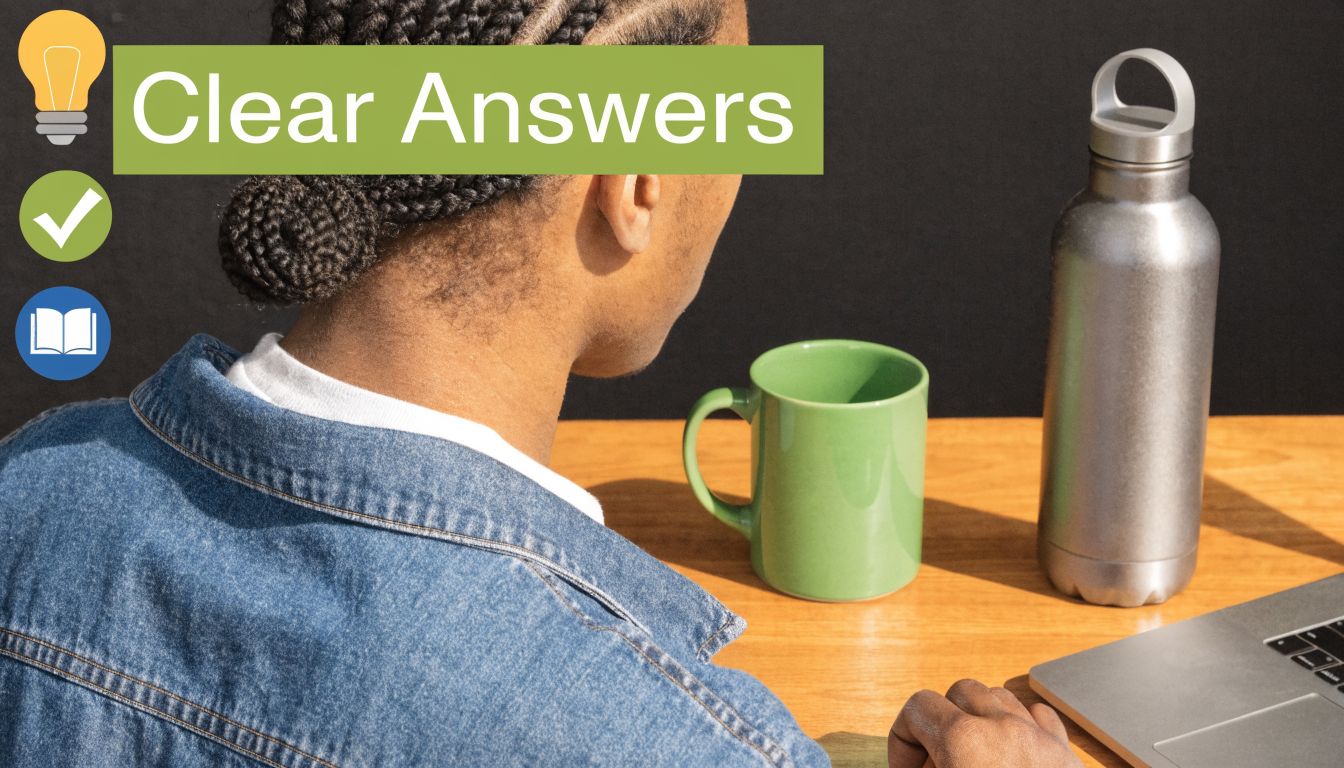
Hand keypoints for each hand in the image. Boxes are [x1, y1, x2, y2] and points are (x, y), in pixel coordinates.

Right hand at [888, 679, 1081, 767]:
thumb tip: (915, 764)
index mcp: (965, 742)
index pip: (917, 707)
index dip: (902, 739)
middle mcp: (1003, 730)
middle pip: (960, 692)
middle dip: (943, 723)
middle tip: (938, 765)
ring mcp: (1040, 740)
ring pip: (1000, 696)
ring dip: (980, 719)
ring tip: (972, 758)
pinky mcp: (1066, 756)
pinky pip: (1039, 716)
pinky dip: (1021, 726)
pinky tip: (1011, 756)